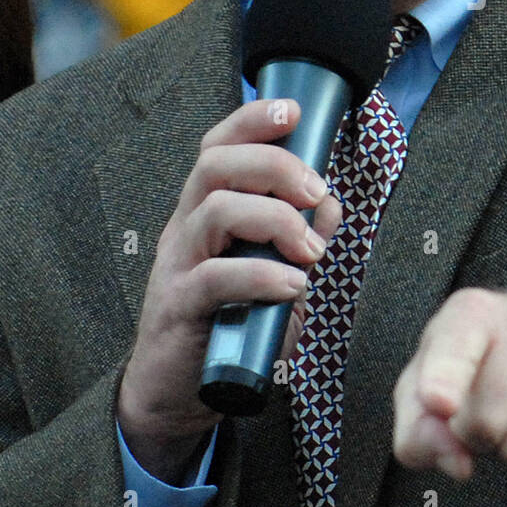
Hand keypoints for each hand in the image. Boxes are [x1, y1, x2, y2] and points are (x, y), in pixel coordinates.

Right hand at [117, 98, 342, 481]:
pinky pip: (216, 276)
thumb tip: (332, 204)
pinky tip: (293, 287)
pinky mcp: (178, 307)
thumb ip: (300, 239)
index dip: (253, 120)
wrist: (174, 395)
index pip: (219, 146)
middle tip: (317, 192)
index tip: (294, 111)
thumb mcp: (273, 275)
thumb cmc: (227, 327)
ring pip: (216, 210)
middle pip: (216, 165)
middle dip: (275, 166)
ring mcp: (177, 265)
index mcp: (205, 210)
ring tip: (311, 254)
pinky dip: (262, 275)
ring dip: (276, 221)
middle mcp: (185, 227)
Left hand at [392, 287, 506, 482]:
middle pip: (485, 424)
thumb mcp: (424, 378)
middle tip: (481, 411)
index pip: (455, 351)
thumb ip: (417, 427)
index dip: (442, 381)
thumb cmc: (471, 360)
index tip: (439, 402)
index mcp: (472, 314)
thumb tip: (456, 462)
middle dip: (474, 437)